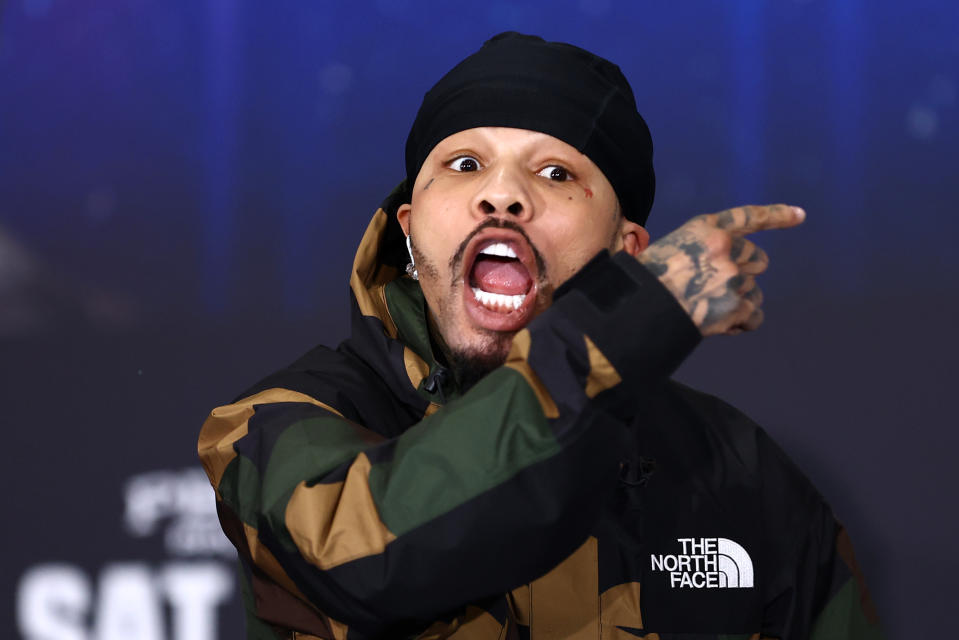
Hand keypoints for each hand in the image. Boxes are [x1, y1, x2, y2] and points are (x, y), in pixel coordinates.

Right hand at [637, 204, 804, 336]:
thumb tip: (720, 270)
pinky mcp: (736, 306)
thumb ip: (699, 250)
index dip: (777, 216)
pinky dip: (741, 323)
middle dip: (746, 274)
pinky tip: (719, 325)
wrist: (639, 310)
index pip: (748, 217)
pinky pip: (753, 317)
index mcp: (705, 229)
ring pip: (755, 291)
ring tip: (710, 310)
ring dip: (740, 303)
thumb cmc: (645, 282)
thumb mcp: (669, 249)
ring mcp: (733, 277)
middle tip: (721, 289)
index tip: (800, 215)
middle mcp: (724, 248)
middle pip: (758, 260)